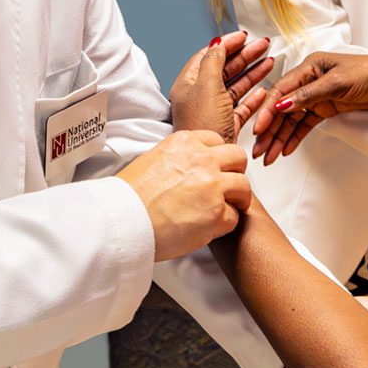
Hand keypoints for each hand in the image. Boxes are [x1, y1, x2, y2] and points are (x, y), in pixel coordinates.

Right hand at [115, 130, 250, 260]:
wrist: (122, 221)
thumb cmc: (130, 196)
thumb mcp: (153, 158)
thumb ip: (179, 158)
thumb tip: (189, 167)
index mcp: (185, 142)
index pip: (217, 140)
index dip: (219, 157)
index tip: (217, 167)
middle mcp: (203, 159)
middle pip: (238, 158)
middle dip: (236, 173)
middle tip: (229, 187)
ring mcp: (213, 186)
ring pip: (244, 187)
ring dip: (236, 199)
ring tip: (224, 209)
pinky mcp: (217, 214)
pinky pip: (234, 217)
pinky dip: (224, 224)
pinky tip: (209, 227)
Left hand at [169, 30, 272, 142]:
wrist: (208, 158)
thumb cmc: (201, 124)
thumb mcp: (206, 86)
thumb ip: (213, 62)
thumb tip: (216, 44)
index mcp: (189, 84)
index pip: (208, 56)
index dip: (226, 44)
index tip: (243, 36)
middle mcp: (200, 96)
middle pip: (225, 69)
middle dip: (245, 56)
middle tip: (262, 45)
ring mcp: (215, 111)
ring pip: (236, 86)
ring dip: (253, 73)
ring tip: (269, 61)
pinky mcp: (227, 125)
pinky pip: (242, 107)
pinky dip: (254, 98)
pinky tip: (263, 90)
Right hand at [248, 52, 367, 163]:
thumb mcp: (338, 82)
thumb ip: (308, 95)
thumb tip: (282, 105)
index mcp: (309, 67)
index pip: (281, 90)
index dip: (268, 110)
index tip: (259, 128)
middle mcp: (309, 81)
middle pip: (283, 108)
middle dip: (270, 130)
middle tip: (259, 150)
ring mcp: (317, 96)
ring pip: (292, 120)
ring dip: (280, 138)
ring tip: (269, 156)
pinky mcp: (326, 109)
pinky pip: (305, 126)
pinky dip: (295, 138)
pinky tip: (286, 151)